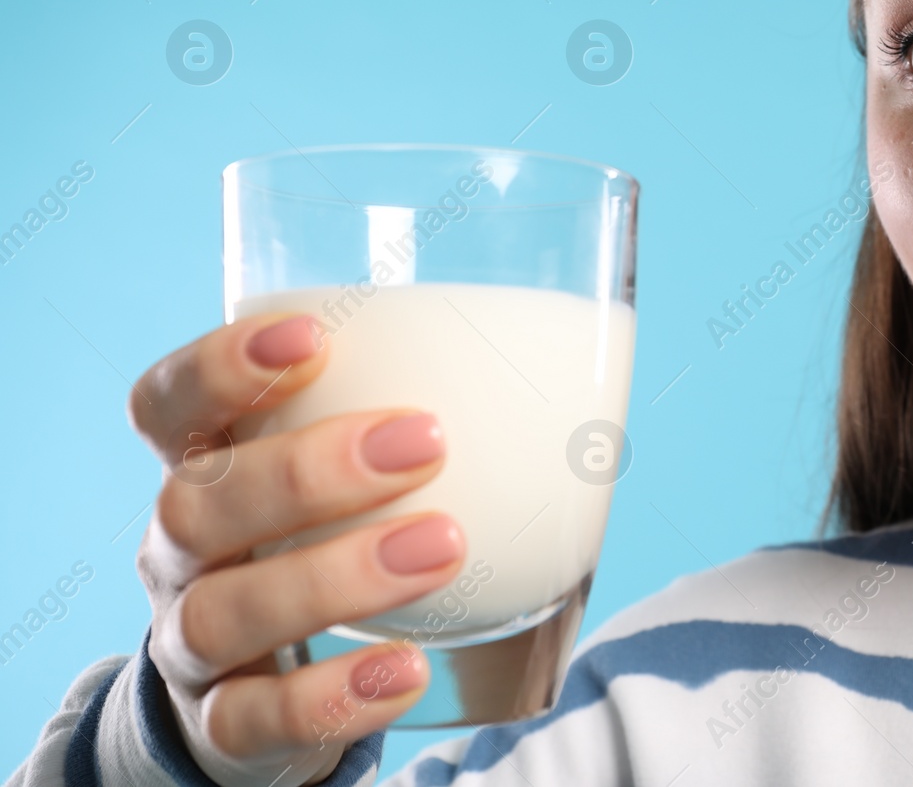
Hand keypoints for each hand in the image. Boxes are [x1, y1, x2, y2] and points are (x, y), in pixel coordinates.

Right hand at [130, 315, 463, 785]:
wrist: (263, 697)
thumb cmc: (325, 546)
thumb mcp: (350, 482)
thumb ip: (419, 425)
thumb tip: (588, 370)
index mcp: (205, 468)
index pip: (168, 405)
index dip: (220, 366)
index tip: (314, 339)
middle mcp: (180, 552)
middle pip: (199, 501)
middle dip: (308, 468)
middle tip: (426, 442)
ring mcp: (193, 644)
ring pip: (225, 611)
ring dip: (334, 576)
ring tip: (443, 547)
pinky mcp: (227, 728)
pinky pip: (258, 719)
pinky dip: (330, 697)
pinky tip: (405, 670)